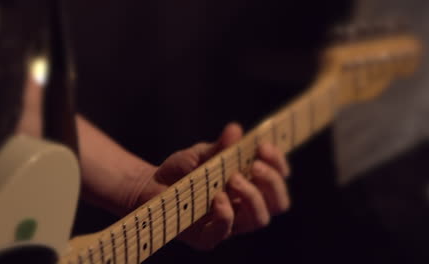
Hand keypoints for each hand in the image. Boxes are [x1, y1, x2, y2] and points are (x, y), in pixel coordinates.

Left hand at [136, 123, 290, 249]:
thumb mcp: (201, 153)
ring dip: (252, 197)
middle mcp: (245, 207)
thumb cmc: (181, 170)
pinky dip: (226, 214)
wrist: (150, 186)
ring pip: (259, 219)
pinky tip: (217, 197)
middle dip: (272, 182)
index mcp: (250, 185)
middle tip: (254, 165)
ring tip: (233, 179)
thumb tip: (235, 129)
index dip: (278, 163)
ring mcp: (228, 224)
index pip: (278, 179)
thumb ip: (219, 146)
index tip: (264, 145)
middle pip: (278, 203)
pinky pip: (224, 231)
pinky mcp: (206, 237)